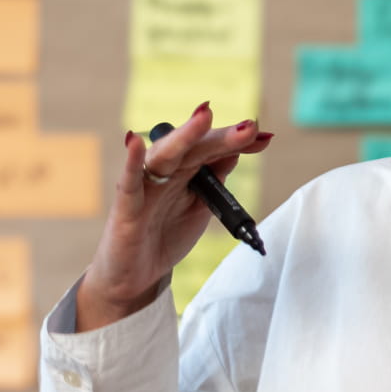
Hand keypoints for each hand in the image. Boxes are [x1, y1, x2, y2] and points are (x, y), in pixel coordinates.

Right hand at [75, 101, 271, 330]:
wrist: (137, 275)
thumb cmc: (167, 236)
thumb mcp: (202, 207)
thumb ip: (215, 180)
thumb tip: (236, 150)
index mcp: (185, 171)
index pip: (211, 149)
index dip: (237, 142)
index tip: (264, 137)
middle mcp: (165, 172)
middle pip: (194, 148)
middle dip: (222, 137)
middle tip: (249, 127)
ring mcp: (144, 187)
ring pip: (165, 156)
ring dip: (185, 136)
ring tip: (205, 116)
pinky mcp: (125, 208)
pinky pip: (129, 183)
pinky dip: (132, 162)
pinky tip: (135, 142)